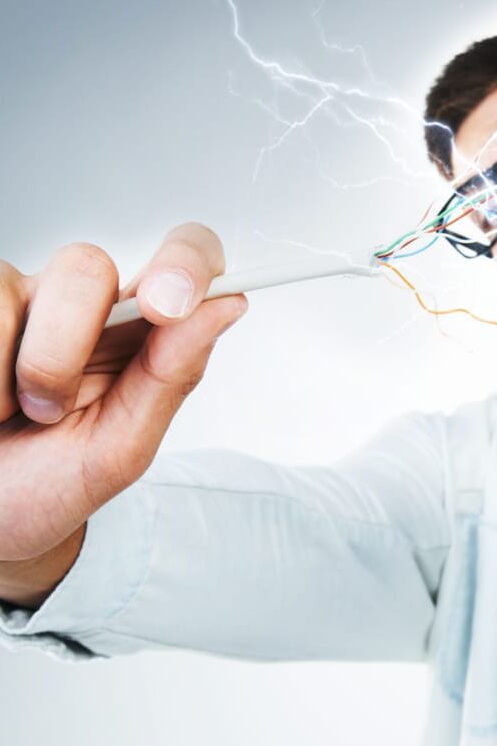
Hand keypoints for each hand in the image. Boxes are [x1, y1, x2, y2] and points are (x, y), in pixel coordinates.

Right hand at [0, 223, 246, 565]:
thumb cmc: (48, 485)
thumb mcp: (119, 448)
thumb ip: (173, 374)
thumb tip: (227, 306)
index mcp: (141, 334)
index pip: (185, 261)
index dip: (184, 264)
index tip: (165, 306)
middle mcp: (84, 306)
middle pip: (89, 267)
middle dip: (64, 348)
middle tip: (49, 410)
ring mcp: (21, 300)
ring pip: (18, 286)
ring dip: (14, 370)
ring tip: (8, 413)